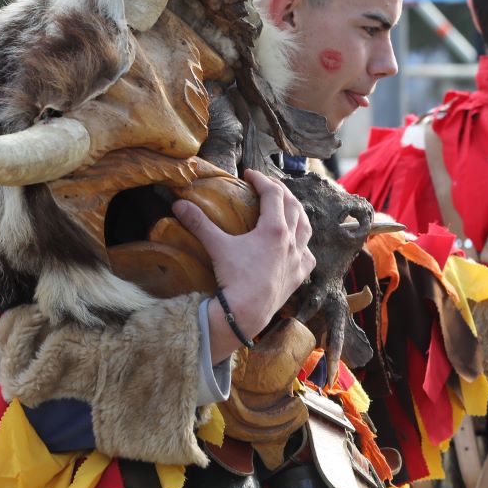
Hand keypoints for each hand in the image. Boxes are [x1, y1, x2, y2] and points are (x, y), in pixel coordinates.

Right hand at [173, 169, 314, 361]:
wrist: (247, 313)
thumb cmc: (234, 279)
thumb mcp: (217, 247)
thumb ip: (199, 223)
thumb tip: (178, 204)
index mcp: (274, 229)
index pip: (273, 194)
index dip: (262, 180)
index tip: (249, 174)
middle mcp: (291, 241)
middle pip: (293, 206)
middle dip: (281, 192)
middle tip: (268, 186)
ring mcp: (298, 259)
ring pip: (306, 228)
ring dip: (298, 214)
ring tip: (289, 209)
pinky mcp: (299, 276)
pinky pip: (308, 256)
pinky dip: (304, 246)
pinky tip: (298, 247)